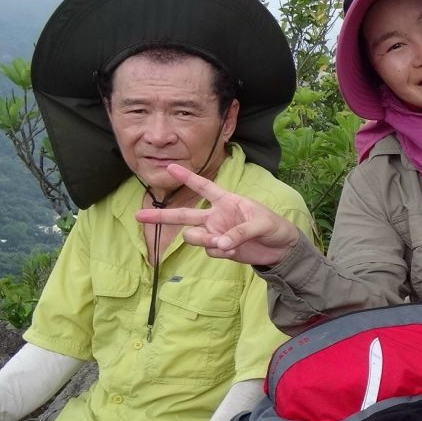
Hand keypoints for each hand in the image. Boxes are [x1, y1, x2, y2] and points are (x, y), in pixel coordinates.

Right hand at [134, 163, 301, 266]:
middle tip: (139, 215)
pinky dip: (220, 252)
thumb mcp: (262, 224)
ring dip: (205, 241)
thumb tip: (221, 243)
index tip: (169, 167)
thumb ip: (240, 231)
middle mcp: (216, 216)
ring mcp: (215, 233)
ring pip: (194, 236)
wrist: (282, 249)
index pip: (203, 187)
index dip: (187, 178)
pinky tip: (233, 251)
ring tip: (225, 244)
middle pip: (183, 215)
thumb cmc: (275, 227)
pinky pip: (210, 251)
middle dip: (161, 215)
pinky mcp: (220, 249)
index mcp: (227, 201)